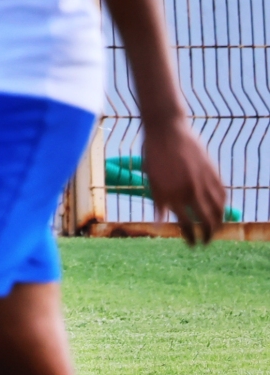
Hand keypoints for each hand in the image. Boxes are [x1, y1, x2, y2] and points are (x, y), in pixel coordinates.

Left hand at [141, 117, 226, 244]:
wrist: (166, 130)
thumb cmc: (153, 156)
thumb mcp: (151, 180)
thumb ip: (158, 204)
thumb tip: (158, 226)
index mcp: (172, 195)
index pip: (186, 225)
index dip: (190, 238)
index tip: (192, 244)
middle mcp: (190, 191)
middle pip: (206, 221)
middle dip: (207, 235)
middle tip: (205, 242)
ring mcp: (204, 181)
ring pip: (219, 210)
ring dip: (219, 223)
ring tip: (215, 229)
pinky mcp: (213, 172)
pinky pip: (222, 194)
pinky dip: (223, 205)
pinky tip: (220, 209)